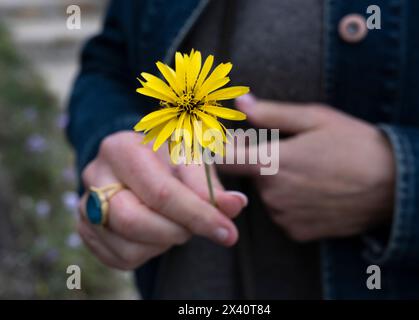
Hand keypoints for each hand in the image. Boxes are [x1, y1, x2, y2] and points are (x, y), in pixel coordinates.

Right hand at [78, 131, 246, 269]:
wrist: (135, 163)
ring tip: (175, 224)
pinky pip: (120, 258)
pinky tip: (157, 232)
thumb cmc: (167, 159)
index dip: (198, 215)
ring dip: (164, 243)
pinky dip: (148, 253)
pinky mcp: (85, 230)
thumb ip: (210, 185)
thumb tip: (235, 205)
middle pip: (134, 221)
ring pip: (128, 245)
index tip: (228, 232)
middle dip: (176, 231)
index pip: (160, 192)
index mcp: (121, 149)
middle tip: (195, 226)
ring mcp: (83, 205)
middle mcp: (95, 175)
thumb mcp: (191, 161)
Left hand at [220, 95, 394, 241]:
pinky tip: (315, 192)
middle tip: (294, 153)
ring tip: (311, 172)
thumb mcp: (315, 119)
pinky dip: (292, 203)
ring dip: (279, 184)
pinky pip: (282, 214)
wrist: (393, 187)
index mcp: (270, 163)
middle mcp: (271, 195)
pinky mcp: (296, 232)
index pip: (223, 159)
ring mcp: (284, 217)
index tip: (219, 142)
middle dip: (262, 163)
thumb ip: (270, 113)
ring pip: (268, 195)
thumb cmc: (355, 145)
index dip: (217, 149)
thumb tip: (240, 102)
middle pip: (250, 176)